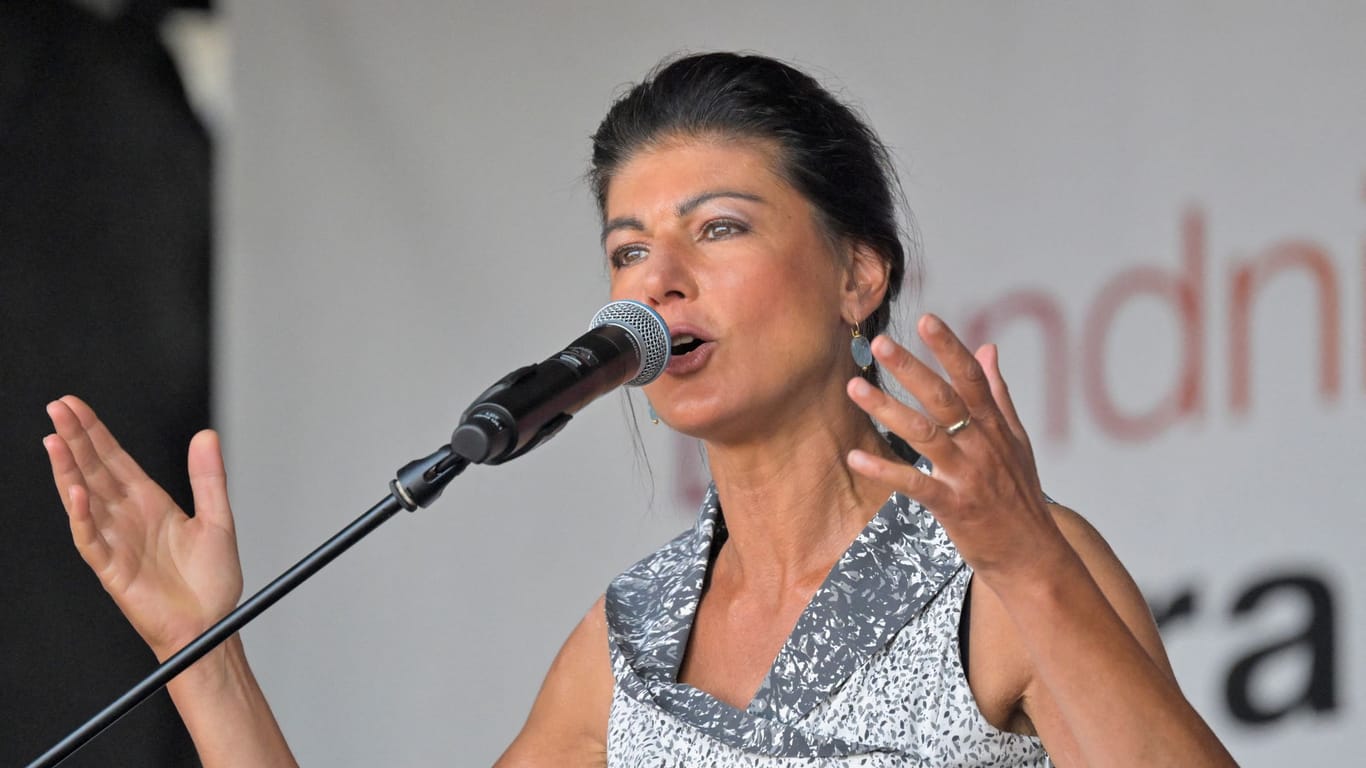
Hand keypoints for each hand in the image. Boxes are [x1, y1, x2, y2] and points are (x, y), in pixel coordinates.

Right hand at [43, 395, 244, 659]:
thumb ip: (209, 478)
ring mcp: (116, 541)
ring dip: (68, 470)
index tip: (75, 405)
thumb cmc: (211, 581)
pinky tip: (75, 492)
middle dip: (75, 439)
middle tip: (57, 407)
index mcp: (150, 502)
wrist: (210, 627)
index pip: (115, 459)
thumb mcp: (218, 520)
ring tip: (55, 440)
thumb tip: (207, 435)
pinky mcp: (112, 569)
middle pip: (94, 470)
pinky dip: (81, 516)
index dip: (95, 432)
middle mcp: (128, 517)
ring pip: (84, 499)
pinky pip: (91, 539)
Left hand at [845, 314, 1068, 581]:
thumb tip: (989, 348)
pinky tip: (855, 458)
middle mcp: (982, 446)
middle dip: (911, 368)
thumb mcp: (1016, 441)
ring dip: (887, 409)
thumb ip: (998, 393)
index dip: (950, 348)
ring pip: (923, 435)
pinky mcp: (954, 507)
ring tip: (855, 387)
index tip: (927, 319)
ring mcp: (968, 476)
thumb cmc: (1020, 496)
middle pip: (943, 399)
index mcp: (995, 427)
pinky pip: (914, 484)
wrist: (1032, 556)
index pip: (972, 378)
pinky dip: (884, 470)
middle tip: (881, 343)